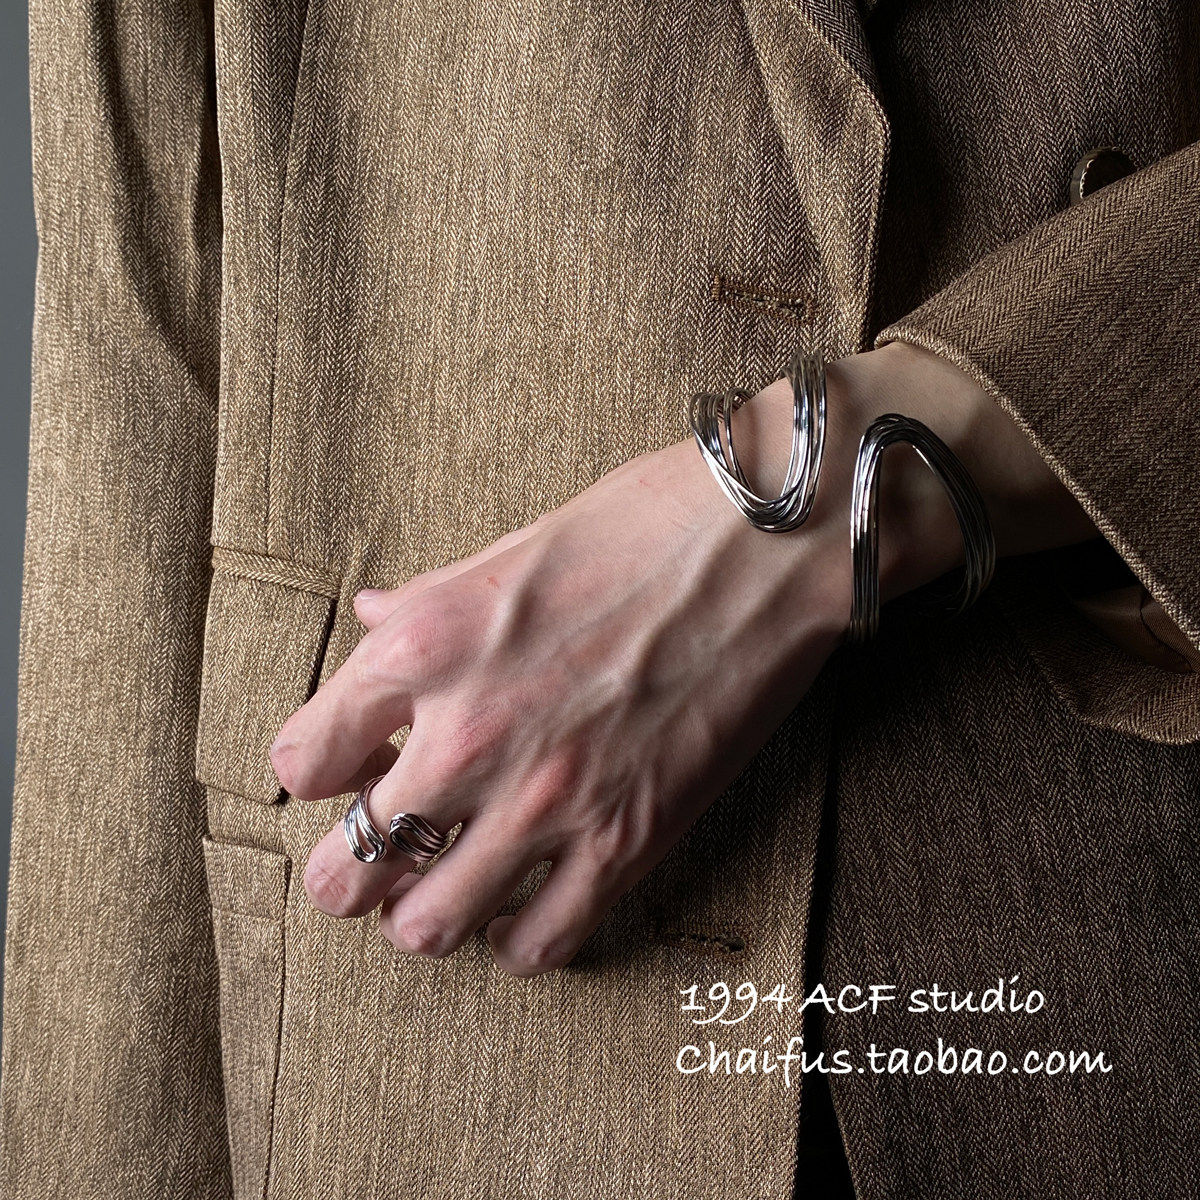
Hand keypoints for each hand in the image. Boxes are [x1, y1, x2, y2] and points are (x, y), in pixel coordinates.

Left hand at [269, 341, 1097, 975]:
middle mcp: (468, 737)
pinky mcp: (625, 842)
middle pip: (343, 874)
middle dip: (348, 872)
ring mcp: (546, 801)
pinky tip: (526, 901)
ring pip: (426, 929)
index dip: (318, 770)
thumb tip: (372, 619)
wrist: (763, 546)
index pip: (303, 760)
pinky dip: (516, 938)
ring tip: (447, 885)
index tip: (347, 768)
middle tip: (378, 853)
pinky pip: (537, 944)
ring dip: (423, 915)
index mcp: (423, 651)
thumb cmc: (637, 527)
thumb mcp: (506, 549)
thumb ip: (425, 603)